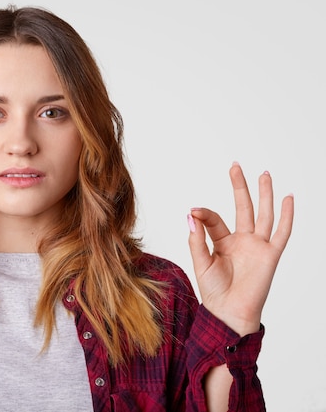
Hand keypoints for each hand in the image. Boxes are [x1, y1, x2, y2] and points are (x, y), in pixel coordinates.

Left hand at [187, 163, 293, 335]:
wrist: (228, 312)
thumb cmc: (213, 291)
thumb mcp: (200, 262)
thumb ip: (196, 239)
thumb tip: (190, 215)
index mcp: (222, 242)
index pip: (215, 219)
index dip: (204, 213)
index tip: (194, 210)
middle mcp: (241, 240)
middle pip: (242, 207)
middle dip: (239, 186)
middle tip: (235, 166)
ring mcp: (257, 246)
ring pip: (263, 214)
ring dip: (264, 194)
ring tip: (264, 174)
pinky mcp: (270, 255)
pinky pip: (281, 232)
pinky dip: (286, 215)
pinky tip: (287, 198)